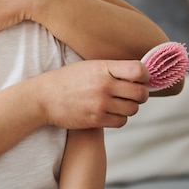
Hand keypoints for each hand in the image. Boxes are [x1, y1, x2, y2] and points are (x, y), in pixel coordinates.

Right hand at [34, 59, 149, 128]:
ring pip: (133, 109)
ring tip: (118, 103)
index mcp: (103, 68)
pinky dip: (119, 118)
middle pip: (141, 93)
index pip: (140, 71)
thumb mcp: (88, 66)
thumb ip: (112, 69)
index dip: (146, 76)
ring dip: (129, 107)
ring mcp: (100, 104)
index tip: (141, 78)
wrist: (43, 97)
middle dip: (140, 94)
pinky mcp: (96, 119)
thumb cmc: (67, 79)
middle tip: (132, 93)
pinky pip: (122, 121)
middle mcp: (104, 85)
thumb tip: (140, 74)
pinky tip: (110, 112)